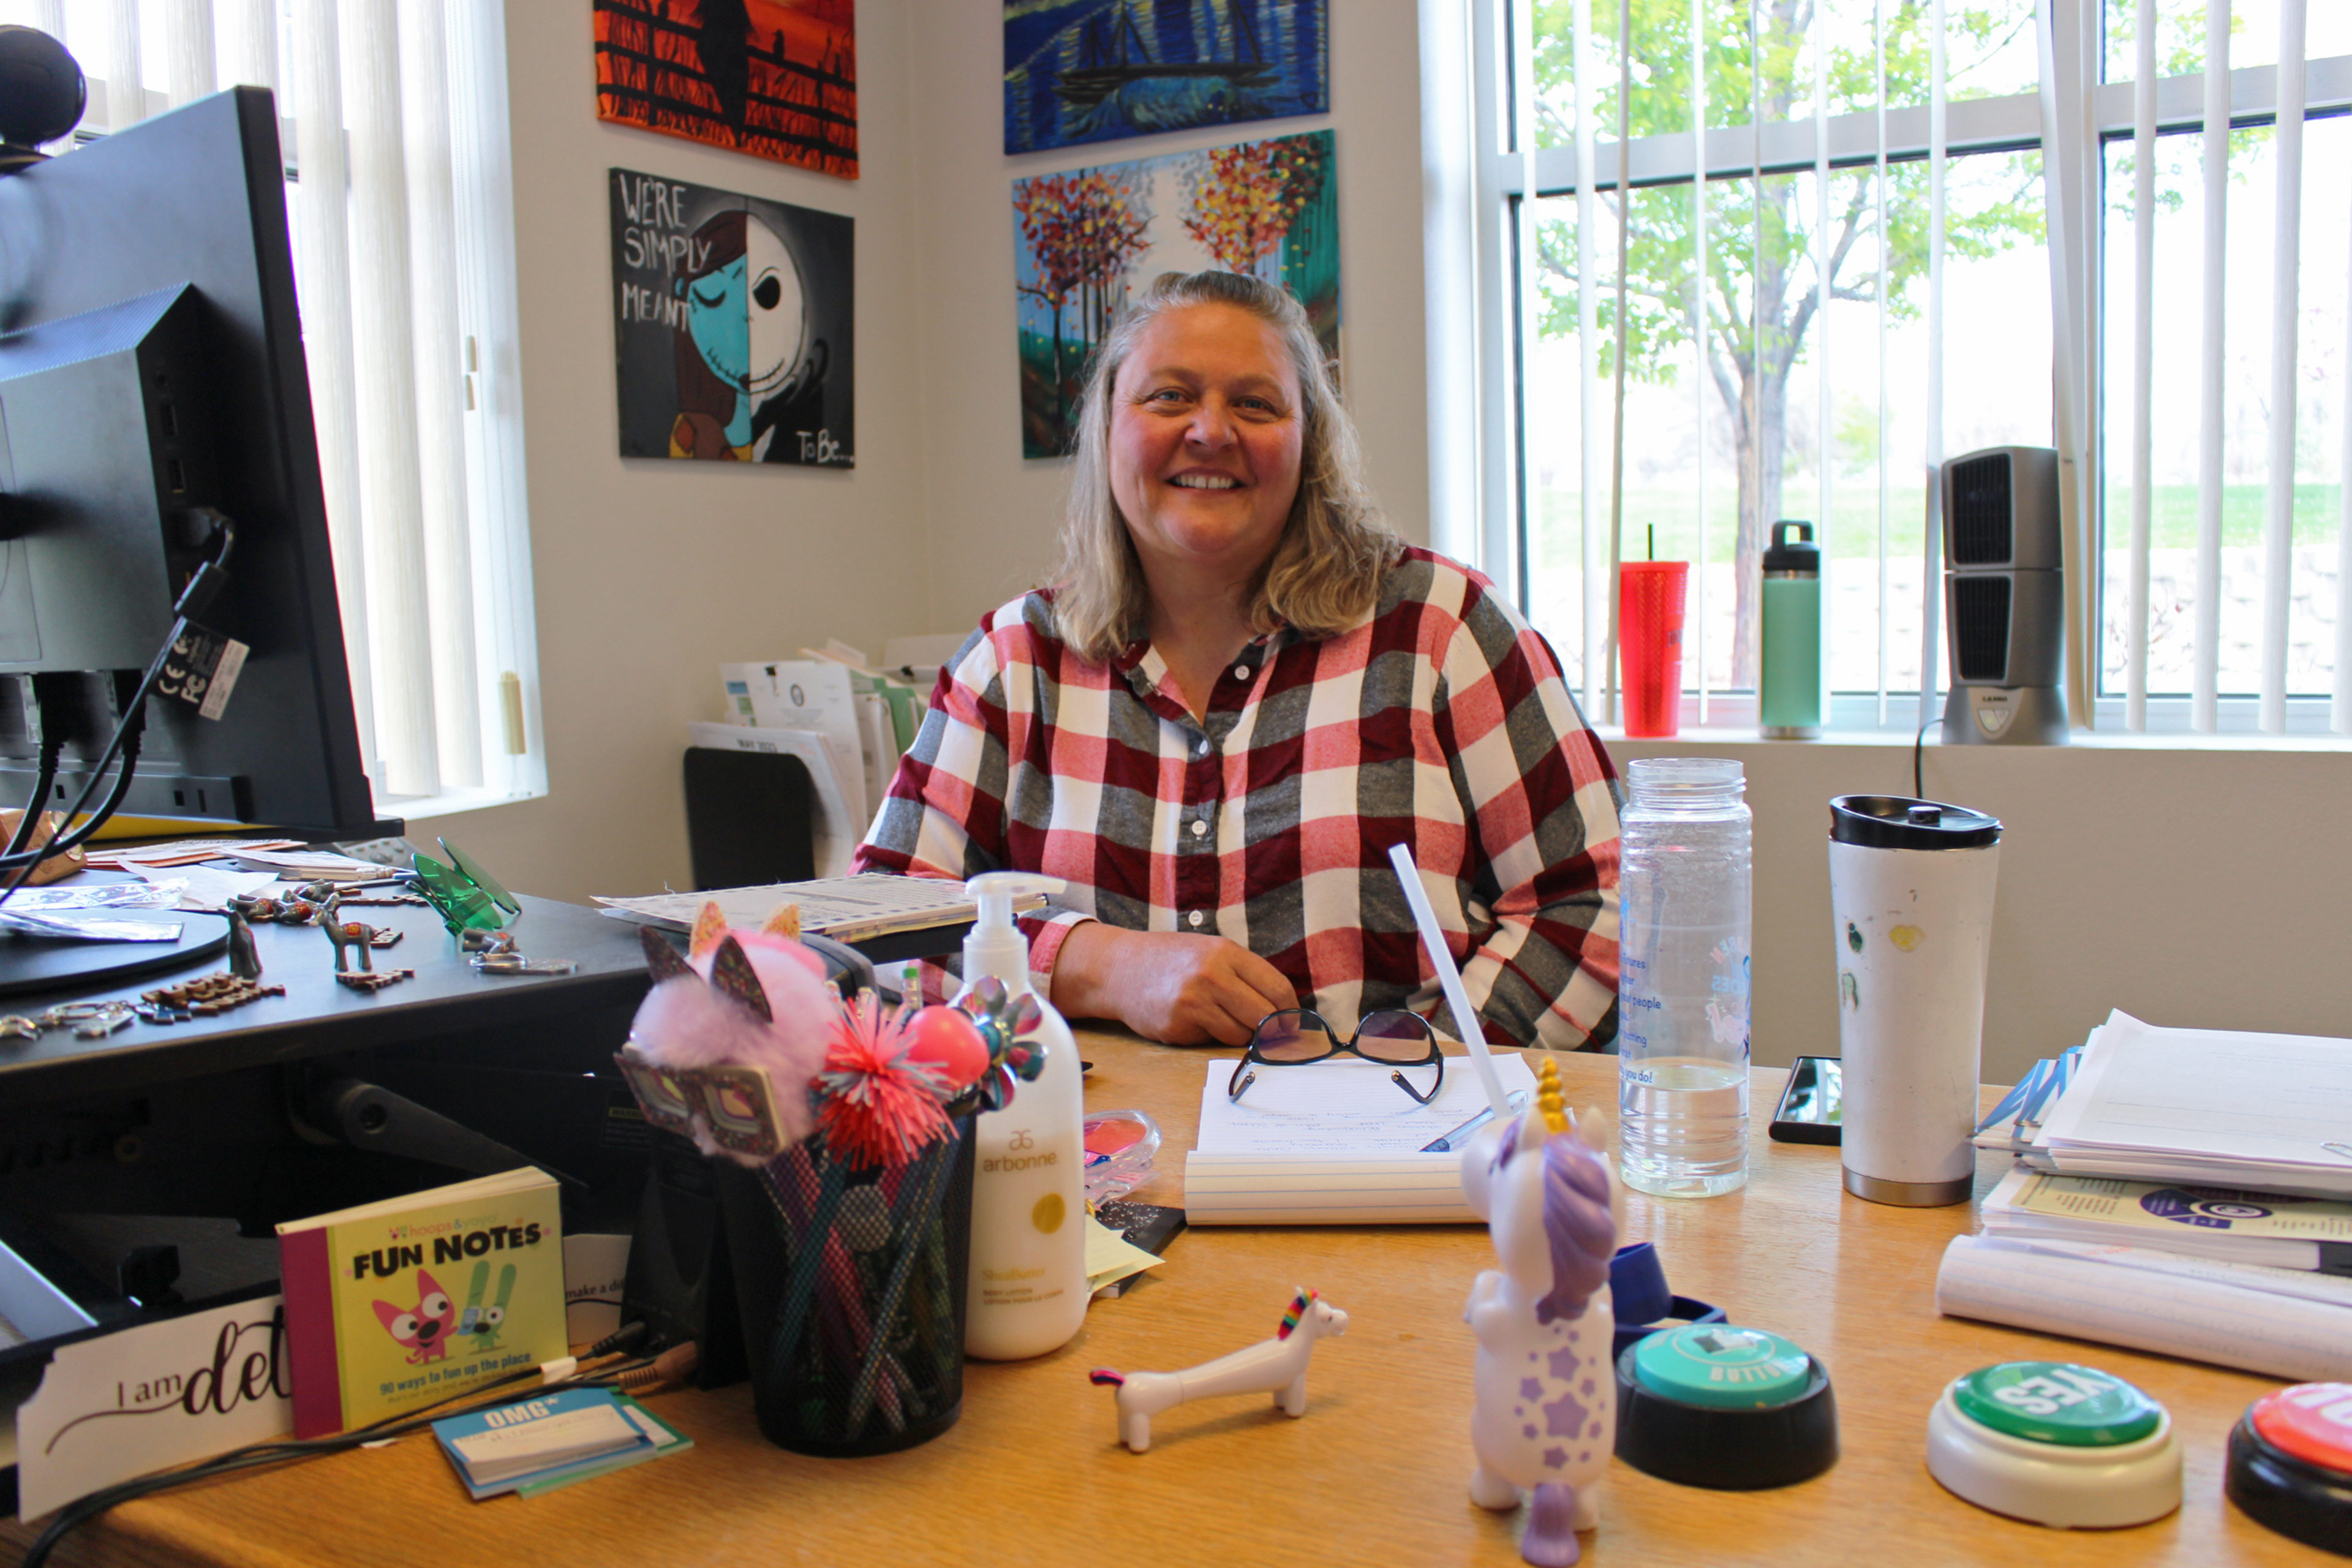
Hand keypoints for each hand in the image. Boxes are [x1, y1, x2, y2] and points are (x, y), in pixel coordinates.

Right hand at [1050, 923, 1297, 1045]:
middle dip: (1270, 1030)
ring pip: (1240, 1035)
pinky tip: (1194, 1021)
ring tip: (1221, 1019)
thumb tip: (1284, 1012)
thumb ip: (1245, 975)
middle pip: (1264, 1017)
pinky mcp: (1177, 1027)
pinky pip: (1211, 1042)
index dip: (1289, 1011)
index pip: (1277, 989)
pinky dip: (1210, 1036)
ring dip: (1239, 1034)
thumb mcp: (1211, 951)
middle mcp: (1211, 976)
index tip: (1291, 1022)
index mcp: (1226, 952)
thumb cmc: (1171, 959)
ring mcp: (1193, 1003)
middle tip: (1270, 1035)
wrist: (1119, 968)